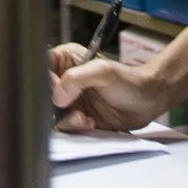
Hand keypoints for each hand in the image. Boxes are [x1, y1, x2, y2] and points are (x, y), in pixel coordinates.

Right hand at [49, 43, 169, 132]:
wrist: (147, 101)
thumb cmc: (129, 81)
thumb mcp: (102, 72)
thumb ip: (76, 79)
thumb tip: (57, 96)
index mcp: (66, 60)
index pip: (41, 68)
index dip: (45, 82)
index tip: (56, 92)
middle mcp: (65, 80)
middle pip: (42, 94)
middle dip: (55, 105)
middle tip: (70, 109)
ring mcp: (70, 100)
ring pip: (52, 113)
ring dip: (66, 119)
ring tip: (84, 118)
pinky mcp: (76, 118)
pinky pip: (65, 126)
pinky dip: (75, 127)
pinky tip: (89, 123)